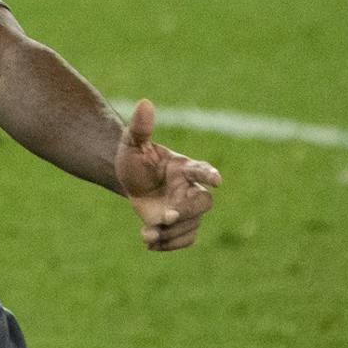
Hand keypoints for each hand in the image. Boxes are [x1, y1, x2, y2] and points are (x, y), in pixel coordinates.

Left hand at [114, 99, 221, 251]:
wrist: (130, 180)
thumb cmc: (136, 159)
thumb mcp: (133, 143)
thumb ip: (141, 127)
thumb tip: (144, 102)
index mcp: (184, 168)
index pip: (202, 170)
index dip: (210, 175)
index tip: (217, 180)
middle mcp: (191, 189)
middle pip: (203, 204)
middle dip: (185, 212)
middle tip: (164, 216)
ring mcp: (188, 209)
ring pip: (192, 226)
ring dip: (171, 233)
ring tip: (147, 233)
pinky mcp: (182, 225)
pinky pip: (186, 240)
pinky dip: (169, 245)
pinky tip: (149, 240)